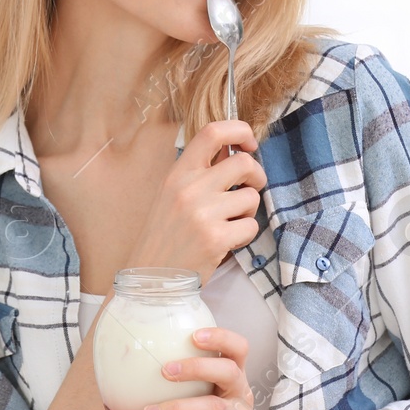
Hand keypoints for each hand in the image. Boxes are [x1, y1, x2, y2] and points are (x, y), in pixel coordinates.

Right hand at [124, 120, 264, 280]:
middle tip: (250, 188)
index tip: (248, 144)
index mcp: (178, 173)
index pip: (213, 132)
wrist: (152, 278)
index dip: (239, 131)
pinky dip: (245, 235)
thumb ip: (200, 172)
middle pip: (244, 163)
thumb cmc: (166, 234)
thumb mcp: (173, 194)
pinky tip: (226, 242)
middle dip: (257, 176)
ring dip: (247, 211)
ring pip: (251, 197)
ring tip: (229, 222)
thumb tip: (234, 150)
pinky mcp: (216, 239)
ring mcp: (203, 214)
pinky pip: (250, 226)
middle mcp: (190, 189)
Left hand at [143, 327, 263, 409]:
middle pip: (229, 371)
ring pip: (213, 406)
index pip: (238, 348)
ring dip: (177, 407)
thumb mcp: (204, 399)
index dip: (221, 337)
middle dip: (196, 368)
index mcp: (235, 377)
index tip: (194, 335)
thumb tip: (140, 365)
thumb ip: (186, 383)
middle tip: (165, 370)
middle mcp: (242, 394)